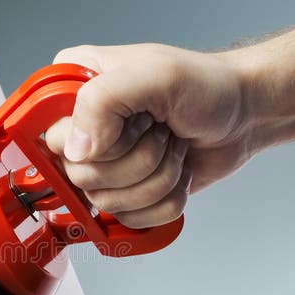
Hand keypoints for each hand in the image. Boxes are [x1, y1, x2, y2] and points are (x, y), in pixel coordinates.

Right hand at [45, 43, 251, 227]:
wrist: (244, 115)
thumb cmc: (206, 85)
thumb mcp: (155, 75)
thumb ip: (102, 101)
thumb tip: (75, 150)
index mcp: (74, 86)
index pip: (50, 135)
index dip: (93, 141)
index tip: (132, 122)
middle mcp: (80, 127)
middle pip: (81, 176)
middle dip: (136, 161)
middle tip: (160, 131)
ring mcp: (102, 163)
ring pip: (106, 202)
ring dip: (156, 179)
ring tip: (172, 147)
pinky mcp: (125, 192)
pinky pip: (129, 219)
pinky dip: (164, 201)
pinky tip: (175, 171)